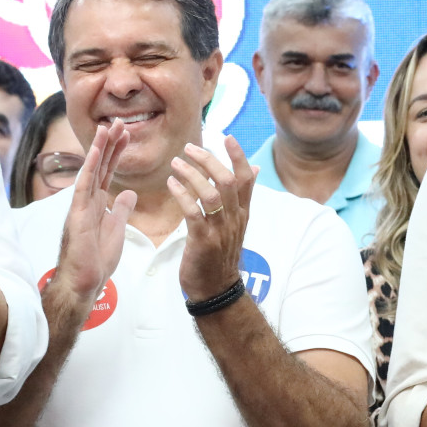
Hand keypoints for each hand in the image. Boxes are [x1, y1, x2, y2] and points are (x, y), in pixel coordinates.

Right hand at [49, 122, 135, 307]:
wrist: (85, 282)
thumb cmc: (96, 259)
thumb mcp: (116, 228)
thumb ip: (121, 209)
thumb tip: (130, 193)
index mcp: (98, 203)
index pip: (109, 172)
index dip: (116, 152)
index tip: (126, 134)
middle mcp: (88, 200)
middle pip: (101, 166)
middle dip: (109, 144)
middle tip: (119, 121)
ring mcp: (81, 206)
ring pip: (91, 171)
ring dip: (99, 148)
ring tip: (107, 127)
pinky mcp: (77, 215)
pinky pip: (84, 187)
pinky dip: (90, 168)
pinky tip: (96, 151)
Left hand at [166, 136, 257, 302]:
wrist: (216, 289)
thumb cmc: (221, 254)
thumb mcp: (237, 224)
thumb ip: (242, 197)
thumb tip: (254, 168)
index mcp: (243, 213)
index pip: (246, 178)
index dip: (237, 156)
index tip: (226, 137)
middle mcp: (234, 218)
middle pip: (226, 181)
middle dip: (207, 160)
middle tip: (189, 148)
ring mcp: (219, 230)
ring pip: (210, 194)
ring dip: (191, 174)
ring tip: (176, 163)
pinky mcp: (202, 241)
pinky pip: (193, 212)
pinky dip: (182, 194)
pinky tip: (171, 184)